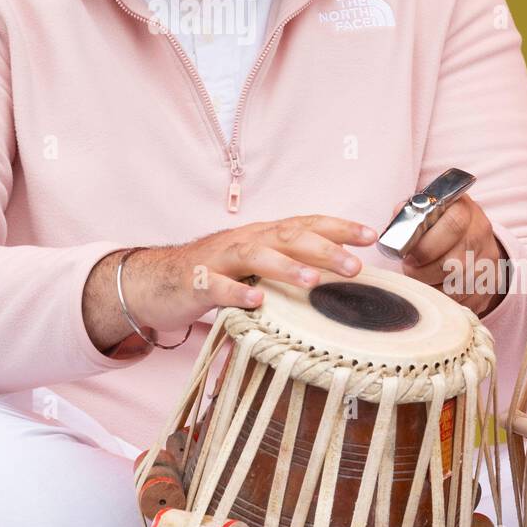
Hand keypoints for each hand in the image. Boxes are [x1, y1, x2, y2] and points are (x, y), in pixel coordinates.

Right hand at [119, 214, 378, 333]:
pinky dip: (236, 294)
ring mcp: (218, 261)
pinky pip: (216, 287)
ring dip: (286, 267)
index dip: (338, 227)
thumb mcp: (254, 267)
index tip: (371, 235)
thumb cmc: (213, 275)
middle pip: (286, 237)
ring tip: (314, 280)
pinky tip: (256, 302)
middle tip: (356, 266)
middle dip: (323, 249)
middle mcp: (244, 241)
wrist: (154, 281)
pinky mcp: (195, 284)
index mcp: (262, 236)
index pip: (305, 224)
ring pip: (255, 256)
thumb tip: (336, 277)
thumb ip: (286, 267)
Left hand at [401, 196, 507, 317]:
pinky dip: (443, 299)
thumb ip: (409, 215)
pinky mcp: (490, 283)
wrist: (471, 233)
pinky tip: (433, 288)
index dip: (425, 246)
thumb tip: (396, 230)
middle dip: (422, 272)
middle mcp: (480, 234)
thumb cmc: (439, 221)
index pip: (452, 226)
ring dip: (430, 287)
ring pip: (457, 286)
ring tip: (419, 278)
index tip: (407, 255)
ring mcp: (488, 260)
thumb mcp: (425, 208)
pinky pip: (464, 301)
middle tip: (409, 269)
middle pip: (453, 262)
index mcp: (465, 210)